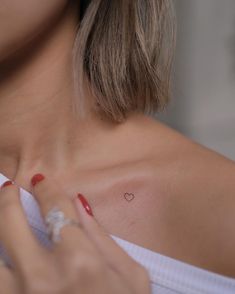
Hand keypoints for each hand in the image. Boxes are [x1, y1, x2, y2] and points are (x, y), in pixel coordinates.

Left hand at [0, 175, 150, 293]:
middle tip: (10, 188)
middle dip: (8, 199)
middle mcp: (43, 277)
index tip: (41, 180)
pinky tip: (4, 255)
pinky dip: (0, 265)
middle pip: (11, 224)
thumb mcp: (130, 276)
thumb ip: (103, 237)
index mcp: (80, 262)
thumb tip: (80, 204)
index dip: (47, 190)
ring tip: (0, 217)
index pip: (56, 210)